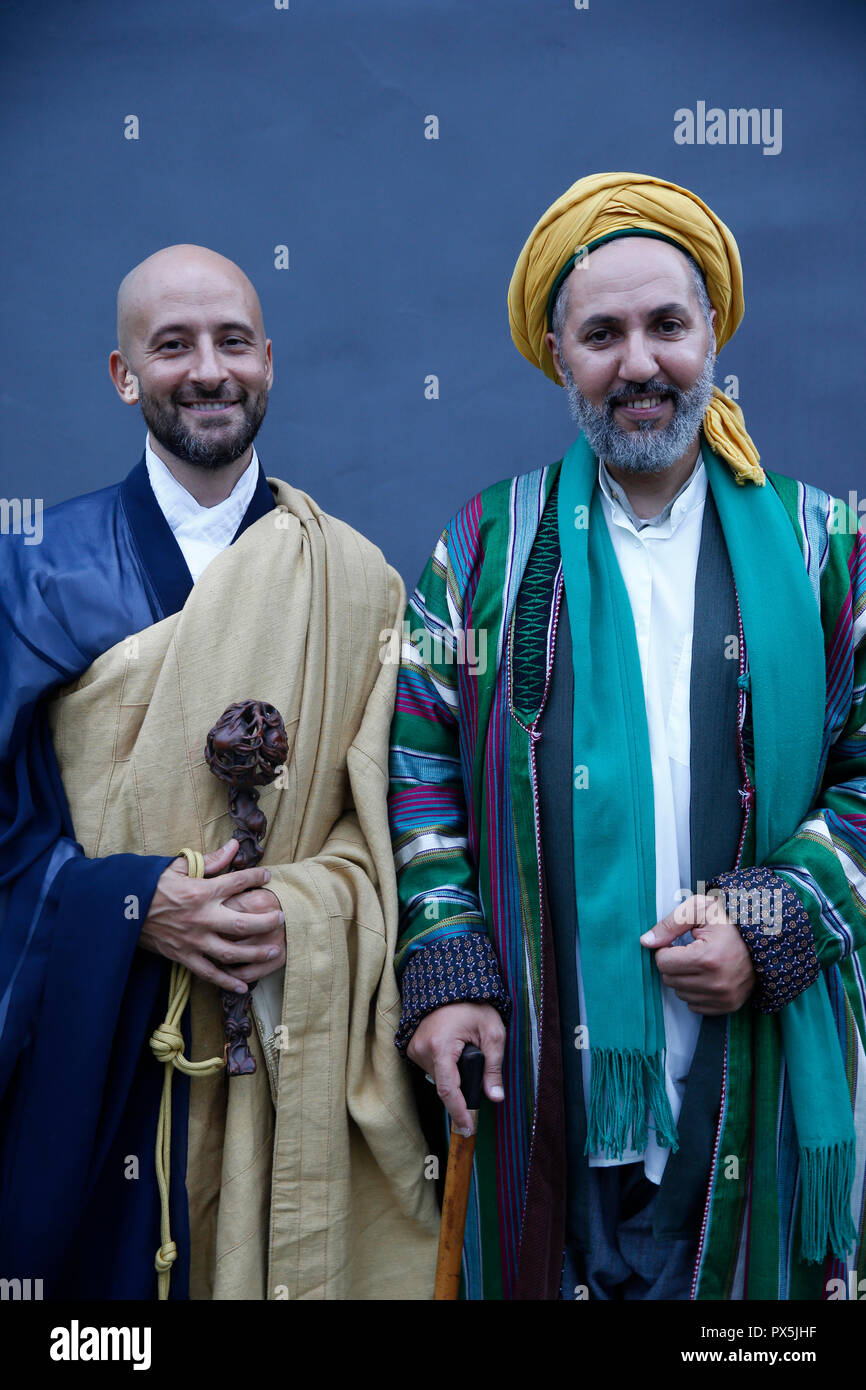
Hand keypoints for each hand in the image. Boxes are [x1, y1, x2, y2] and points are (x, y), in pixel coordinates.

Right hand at [139, 838, 285, 992]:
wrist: (120, 909)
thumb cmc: (150, 884)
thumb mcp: (178, 867)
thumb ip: (210, 860)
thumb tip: (235, 848)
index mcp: (201, 892)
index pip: (237, 883)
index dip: (256, 878)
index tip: (268, 877)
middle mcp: (201, 918)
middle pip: (243, 923)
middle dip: (266, 922)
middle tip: (281, 918)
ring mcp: (193, 940)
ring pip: (232, 952)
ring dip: (255, 953)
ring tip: (273, 950)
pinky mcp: (183, 957)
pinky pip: (210, 973)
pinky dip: (228, 981)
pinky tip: (244, 986)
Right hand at [407, 1002, 505, 1133]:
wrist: (450, 985)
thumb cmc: (473, 1006)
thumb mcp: (493, 1033)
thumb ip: (494, 1067)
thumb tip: (495, 1097)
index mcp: (441, 1046)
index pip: (448, 1090)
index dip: (459, 1112)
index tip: (468, 1128)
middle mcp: (422, 1049)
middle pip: (445, 1085)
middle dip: (463, 1084)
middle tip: (477, 1063)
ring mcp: (414, 1048)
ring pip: (438, 1078)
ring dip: (453, 1074)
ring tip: (465, 1049)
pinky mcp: (411, 1047)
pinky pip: (431, 1068)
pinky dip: (444, 1066)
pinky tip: (453, 1052)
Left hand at [640, 892, 755, 1014]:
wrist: (763, 940)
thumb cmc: (729, 922)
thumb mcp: (699, 910)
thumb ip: (669, 924)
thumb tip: (645, 942)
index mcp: (707, 958)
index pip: (663, 963)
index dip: (667, 950)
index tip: (681, 943)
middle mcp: (716, 983)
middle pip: (669, 979)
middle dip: (674, 964)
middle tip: (691, 951)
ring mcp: (724, 997)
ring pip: (680, 994)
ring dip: (684, 979)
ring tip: (702, 963)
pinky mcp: (729, 1006)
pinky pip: (694, 1006)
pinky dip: (696, 992)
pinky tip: (708, 977)